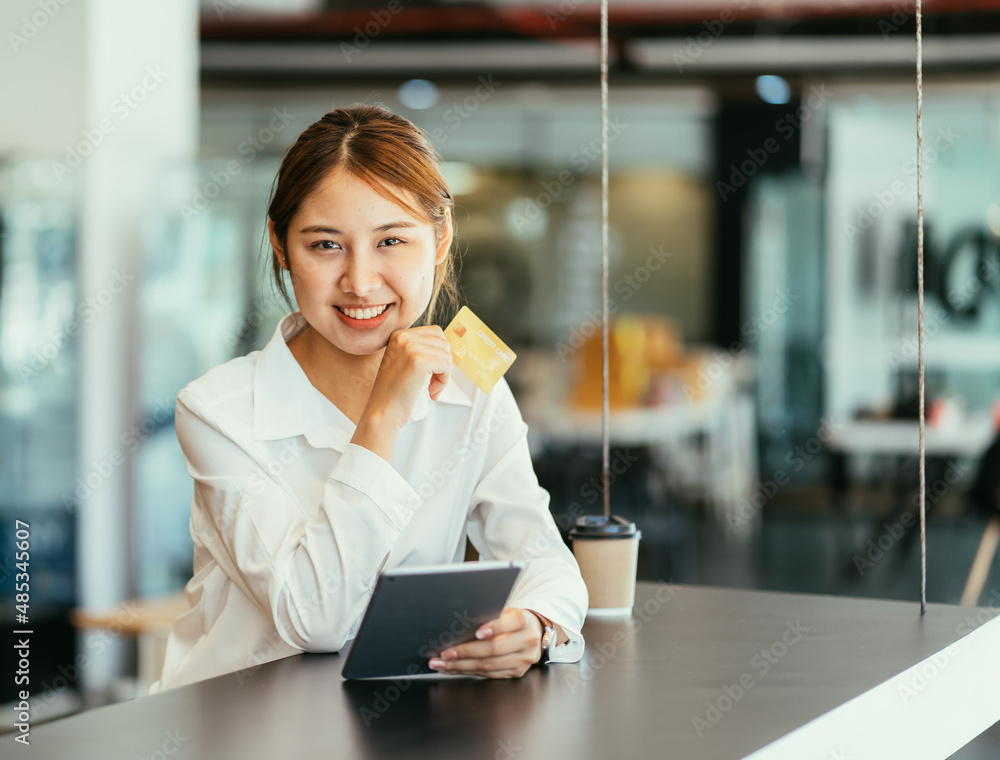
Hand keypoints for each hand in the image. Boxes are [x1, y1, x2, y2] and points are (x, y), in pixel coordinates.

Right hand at [351, 326, 451, 460]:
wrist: (382, 412)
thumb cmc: (395, 393)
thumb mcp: (403, 361)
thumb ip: (420, 349)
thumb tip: (446, 345)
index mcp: (398, 334)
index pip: (435, 333)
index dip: (439, 354)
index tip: (430, 372)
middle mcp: (403, 336)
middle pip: (443, 342)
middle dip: (443, 363)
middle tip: (432, 382)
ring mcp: (410, 347)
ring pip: (446, 354)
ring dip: (444, 375)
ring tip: (431, 388)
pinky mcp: (418, 361)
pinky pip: (446, 365)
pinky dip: (444, 381)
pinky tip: (431, 392)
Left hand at [427, 607, 542, 678]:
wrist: (531, 633)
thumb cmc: (510, 620)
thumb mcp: (505, 611)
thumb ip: (490, 615)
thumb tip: (460, 624)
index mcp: (524, 620)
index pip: (511, 623)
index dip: (494, 628)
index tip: (477, 632)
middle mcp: (527, 641)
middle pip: (495, 649)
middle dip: (466, 652)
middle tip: (445, 653)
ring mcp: (523, 660)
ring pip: (489, 665)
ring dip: (461, 666)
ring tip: (442, 664)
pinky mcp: (516, 673)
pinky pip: (488, 674)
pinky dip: (468, 672)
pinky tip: (453, 668)